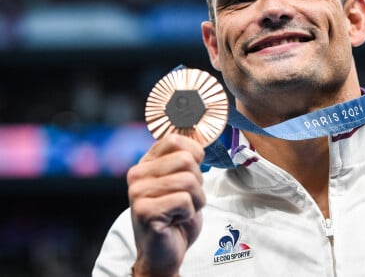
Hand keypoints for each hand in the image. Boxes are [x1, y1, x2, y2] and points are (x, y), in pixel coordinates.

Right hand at [127, 134, 205, 275]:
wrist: (163, 253)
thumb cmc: (175, 216)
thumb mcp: (182, 181)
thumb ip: (186, 159)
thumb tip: (200, 137)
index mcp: (146, 163)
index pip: (175, 139)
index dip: (194, 154)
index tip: (192, 173)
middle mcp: (137, 174)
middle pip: (187, 160)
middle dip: (198, 183)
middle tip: (186, 199)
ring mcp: (138, 192)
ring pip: (189, 181)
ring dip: (196, 200)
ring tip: (181, 211)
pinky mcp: (144, 211)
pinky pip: (184, 200)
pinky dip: (188, 212)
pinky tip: (175, 220)